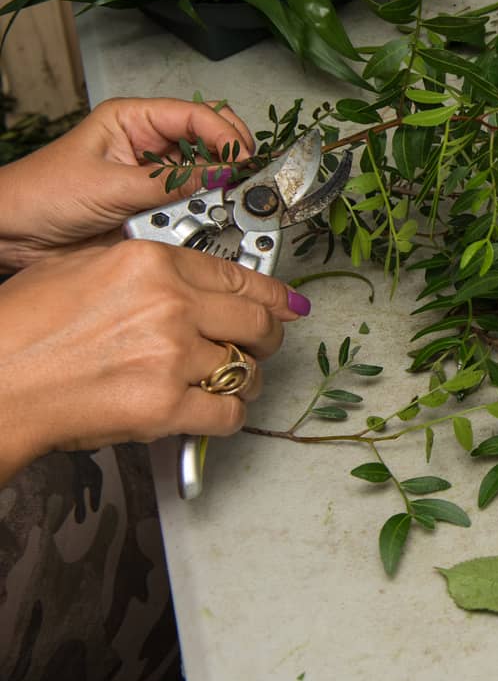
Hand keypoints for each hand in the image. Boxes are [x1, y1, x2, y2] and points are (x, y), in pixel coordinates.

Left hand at [0, 97, 254, 271]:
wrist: (10, 236)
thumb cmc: (39, 195)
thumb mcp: (110, 185)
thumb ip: (171, 183)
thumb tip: (222, 175)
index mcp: (133, 120)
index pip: (196, 115)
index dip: (225, 134)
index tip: (243, 158)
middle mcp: (148, 145)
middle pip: (209, 139)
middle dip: (230, 156)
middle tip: (244, 178)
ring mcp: (153, 177)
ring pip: (204, 175)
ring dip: (213, 190)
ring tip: (216, 203)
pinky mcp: (153, 207)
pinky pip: (190, 207)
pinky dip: (199, 214)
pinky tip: (197, 221)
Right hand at [0, 241, 304, 484]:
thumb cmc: (19, 330)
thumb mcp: (82, 268)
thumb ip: (143, 269)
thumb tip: (186, 280)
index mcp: (151, 263)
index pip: (238, 275)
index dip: (273, 294)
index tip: (287, 304)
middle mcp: (171, 305)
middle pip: (257, 321)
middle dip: (268, 336)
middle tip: (264, 345)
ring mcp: (172, 356)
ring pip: (246, 369)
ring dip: (245, 380)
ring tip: (230, 383)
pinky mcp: (166, 406)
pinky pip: (228, 413)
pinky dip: (227, 416)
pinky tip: (212, 412)